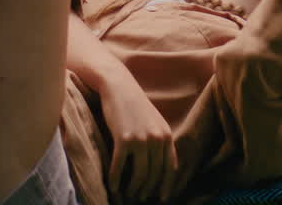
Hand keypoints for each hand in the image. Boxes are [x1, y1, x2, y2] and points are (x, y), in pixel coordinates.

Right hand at [97, 71, 178, 202]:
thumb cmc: (135, 106)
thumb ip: (160, 141)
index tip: (162, 198)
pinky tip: (112, 186)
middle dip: (147, 190)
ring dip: (132, 188)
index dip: (166, 185)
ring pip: (139, 174)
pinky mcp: (123, 139)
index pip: (170, 168)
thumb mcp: (154, 122)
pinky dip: (115, 179)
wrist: (119, 87)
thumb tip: (162, 166)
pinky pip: (119, 167)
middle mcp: (157, 139)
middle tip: (140, 198)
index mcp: (167, 135)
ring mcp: (141, 139)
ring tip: (127, 194)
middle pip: (154, 174)